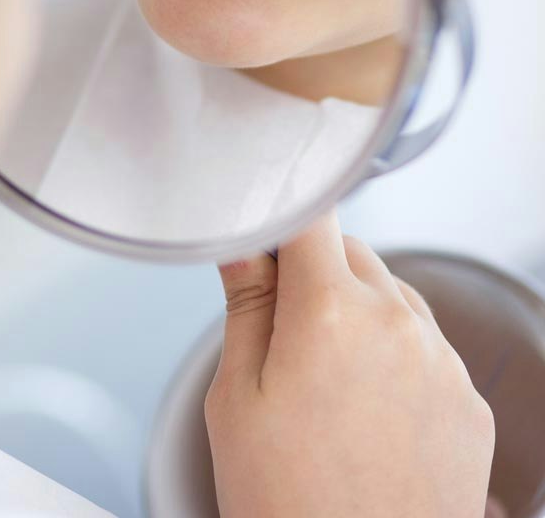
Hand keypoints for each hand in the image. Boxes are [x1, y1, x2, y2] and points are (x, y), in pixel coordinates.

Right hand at [205, 212, 494, 517]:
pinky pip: (426, 345)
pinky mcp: (470, 403)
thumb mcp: (236, 399)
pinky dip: (395, 354)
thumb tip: (242, 245)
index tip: (263, 236)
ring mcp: (443, 364)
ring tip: (325, 382)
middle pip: (350, 252)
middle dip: (312, 271)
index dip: (282, 216)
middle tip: (280, 333)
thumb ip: (246, 306)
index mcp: (329, 313)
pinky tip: (366, 410)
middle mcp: (398, 325)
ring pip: (391, 295)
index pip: (310, 216)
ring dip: (358, 309)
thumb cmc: (286, 502)